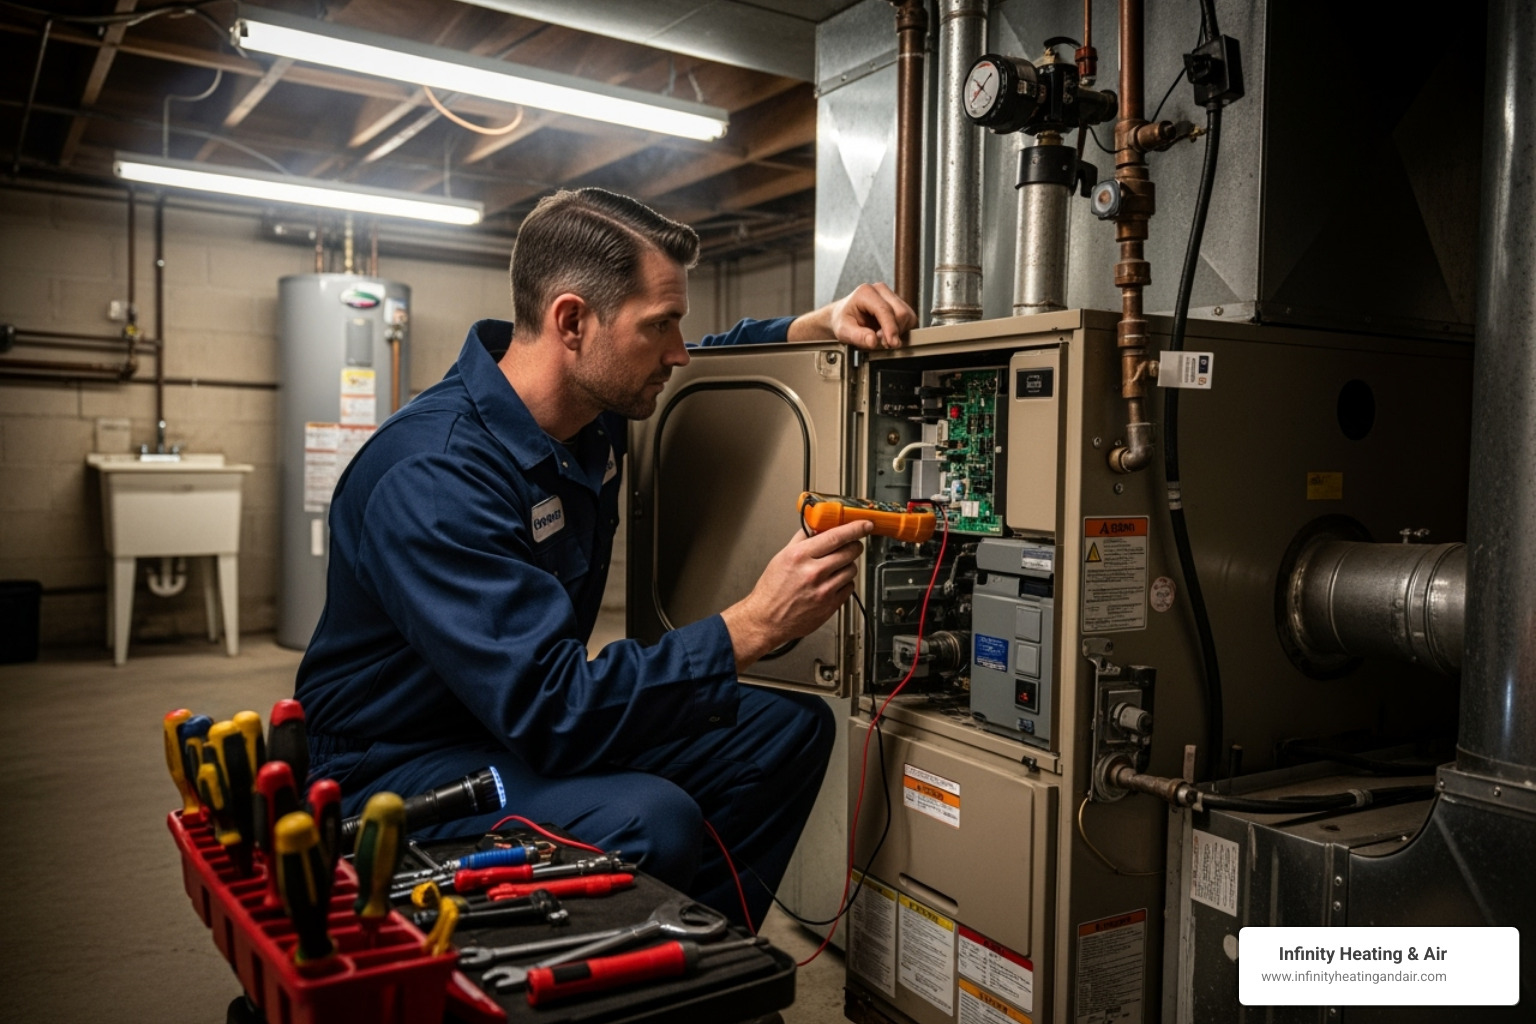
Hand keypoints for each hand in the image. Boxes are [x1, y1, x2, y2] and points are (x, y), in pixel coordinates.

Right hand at [721, 520, 872, 669]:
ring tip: (835, 567)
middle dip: (854, 546)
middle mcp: (813, 572)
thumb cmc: (772, 590)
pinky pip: (849, 587)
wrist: (767, 619)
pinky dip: (844, 583)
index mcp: (800, 556)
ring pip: (852, 569)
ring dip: (847, 565)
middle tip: (851, 545)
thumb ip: (802, 539)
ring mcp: (823, 590)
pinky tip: (832, 582)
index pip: (835, 536)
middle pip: (849, 552)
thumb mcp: (781, 557)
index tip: (865, 525)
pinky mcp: (830, 606)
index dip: (855, 528)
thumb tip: (816, 526)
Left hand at [788, 283, 916, 350]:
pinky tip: (888, 333)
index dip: (891, 329)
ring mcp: (890, 295)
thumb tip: (873, 341)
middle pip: (901, 312)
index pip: (886, 310)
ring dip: (899, 331)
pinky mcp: (897, 303)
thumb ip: (857, 336)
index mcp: (865, 292)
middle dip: (895, 331)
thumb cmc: (842, 320)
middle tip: (882, 342)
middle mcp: (880, 290)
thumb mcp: (843, 331)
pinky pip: (908, 319)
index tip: (892, 343)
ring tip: (883, 337)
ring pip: (908, 316)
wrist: (843, 316)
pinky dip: (901, 330)